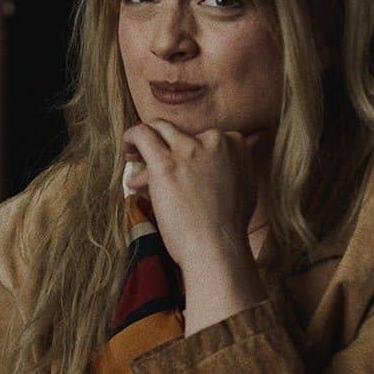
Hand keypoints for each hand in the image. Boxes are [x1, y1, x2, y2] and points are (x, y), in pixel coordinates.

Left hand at [122, 120, 266, 332]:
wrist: (216, 246)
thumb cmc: (227, 226)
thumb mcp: (246, 187)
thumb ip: (236, 168)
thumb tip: (227, 164)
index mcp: (234, 145)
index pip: (205, 136)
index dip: (189, 151)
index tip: (181, 168)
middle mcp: (214, 141)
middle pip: (181, 132)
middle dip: (167, 147)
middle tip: (152, 159)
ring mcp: (189, 150)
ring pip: (160, 128)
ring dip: (146, 139)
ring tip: (134, 154)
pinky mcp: (165, 164)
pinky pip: (143, 135)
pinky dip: (131, 137)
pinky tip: (127, 147)